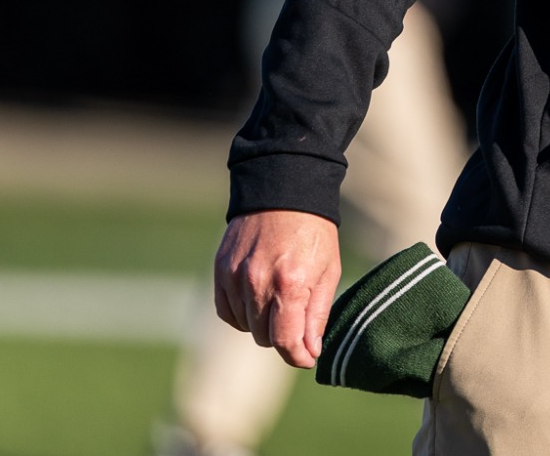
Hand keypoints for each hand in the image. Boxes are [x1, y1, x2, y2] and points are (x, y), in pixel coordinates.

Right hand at [213, 210, 341, 367]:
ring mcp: (235, 277)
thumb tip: (310, 352)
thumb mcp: (328, 270)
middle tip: (297, 318)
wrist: (284, 192)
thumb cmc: (314, 233)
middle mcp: (257, 282)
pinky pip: (227, 312)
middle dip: (283, 336)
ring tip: (279, 300)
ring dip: (262, 324)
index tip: (306, 358)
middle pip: (264, 337)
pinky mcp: (220, 271)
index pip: (284, 340)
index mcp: (290, 283)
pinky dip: (241, 314)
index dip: (297, 356)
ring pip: (245, 327)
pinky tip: (257, 299)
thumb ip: (317, 314)